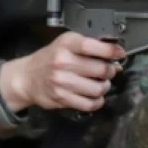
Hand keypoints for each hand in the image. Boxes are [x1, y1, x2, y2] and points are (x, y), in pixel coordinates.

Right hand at [0, 32, 124, 113]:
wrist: (27, 77)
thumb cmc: (50, 58)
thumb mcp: (65, 43)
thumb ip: (88, 46)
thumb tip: (115, 55)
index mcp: (66, 44)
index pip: (92, 46)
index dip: (111, 51)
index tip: (120, 53)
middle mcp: (63, 62)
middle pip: (100, 69)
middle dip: (110, 71)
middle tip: (110, 71)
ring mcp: (62, 82)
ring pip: (97, 88)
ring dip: (104, 87)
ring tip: (102, 83)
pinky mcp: (62, 98)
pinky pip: (88, 104)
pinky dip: (98, 101)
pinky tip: (96, 96)